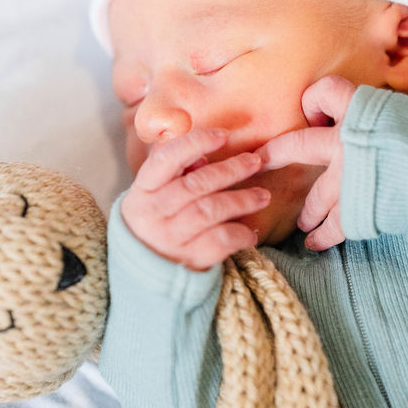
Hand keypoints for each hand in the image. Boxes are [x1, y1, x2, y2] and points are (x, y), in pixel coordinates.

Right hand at [121, 128, 270, 270]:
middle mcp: (153, 212)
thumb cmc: (157, 219)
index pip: (166, 159)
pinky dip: (240, 234)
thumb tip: (203, 154)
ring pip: (210, 211)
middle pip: (196, 184)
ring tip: (263, 196)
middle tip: (254, 161)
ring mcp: (170, 238)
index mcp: (143, 189)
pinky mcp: (188, 259)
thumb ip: (175, 170)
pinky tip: (251, 232)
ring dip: (242, 200)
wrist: (145, 271)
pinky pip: (220, 241)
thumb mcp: (155, 193)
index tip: (222, 135)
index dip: (195, 143)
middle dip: (230, 170)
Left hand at [257, 75, 356, 250]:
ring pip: (314, 197)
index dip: (315, 102)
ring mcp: (348, 176)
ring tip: (305, 225)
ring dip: (308, 213)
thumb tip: (363, 124)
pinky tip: (316, 243)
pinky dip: (324, 236)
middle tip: (261, 161)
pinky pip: (332, 225)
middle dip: (276, 154)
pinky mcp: (357, 207)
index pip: (325, 92)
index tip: (316, 116)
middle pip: (298, 144)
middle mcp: (348, 140)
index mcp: (364, 110)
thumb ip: (380, 121)